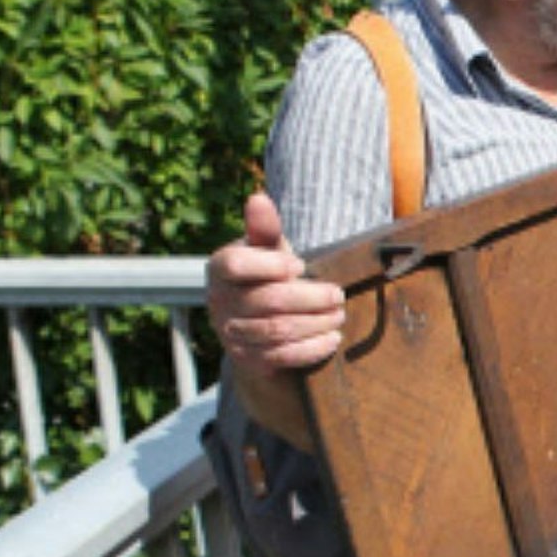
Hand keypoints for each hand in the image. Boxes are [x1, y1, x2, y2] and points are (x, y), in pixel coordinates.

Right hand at [207, 193, 346, 376]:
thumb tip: (258, 198)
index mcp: (220, 268)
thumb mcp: (267, 249)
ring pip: (278, 330)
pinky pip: (282, 357)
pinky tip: (332, 338)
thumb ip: (265, 228)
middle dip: (311, 298)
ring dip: (316, 323)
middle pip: (269, 300)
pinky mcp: (247, 359)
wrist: (256, 325)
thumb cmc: (266, 275)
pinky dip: (312, 347)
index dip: (272, 265)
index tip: (300, 266)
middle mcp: (218, 301)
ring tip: (338, 315)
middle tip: (338, 295)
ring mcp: (230, 333)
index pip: (236, 265)